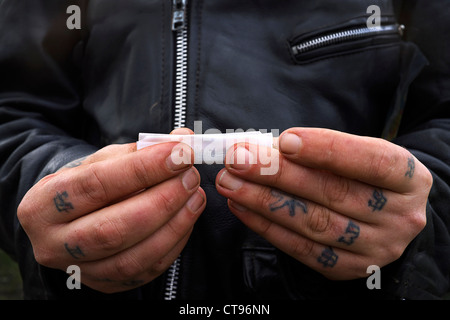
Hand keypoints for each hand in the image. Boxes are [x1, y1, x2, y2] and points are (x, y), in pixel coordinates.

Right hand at [18, 129, 205, 292]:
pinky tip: (187, 218)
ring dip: (174, 224)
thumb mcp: (105, 161)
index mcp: (43, 204)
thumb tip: (183, 139)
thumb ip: (142, 150)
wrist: (69, 219)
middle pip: (113, 229)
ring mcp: (80, 270)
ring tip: (196, 196)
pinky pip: (148, 270)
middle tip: (190, 177)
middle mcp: (53, 244)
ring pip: (133, 257)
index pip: (95, 184)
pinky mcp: (106, 284)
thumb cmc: (90, 185)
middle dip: (162, 200)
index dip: (142, 168)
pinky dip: (175, 243)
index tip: (179, 153)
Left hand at [216, 128, 431, 279]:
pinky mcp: (350, 268)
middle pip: (333, 193)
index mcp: (409, 178)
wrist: (387, 215)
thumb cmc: (364, 176)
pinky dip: (267, 227)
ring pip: (314, 223)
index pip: (371, 161)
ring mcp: (377, 248)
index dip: (327, 149)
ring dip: (264, 201)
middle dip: (278, 173)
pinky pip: (303, 250)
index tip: (285, 140)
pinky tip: (242, 207)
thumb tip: (262, 148)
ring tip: (230, 182)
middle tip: (238, 159)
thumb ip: (317, 149)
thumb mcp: (357, 154)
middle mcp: (399, 216)